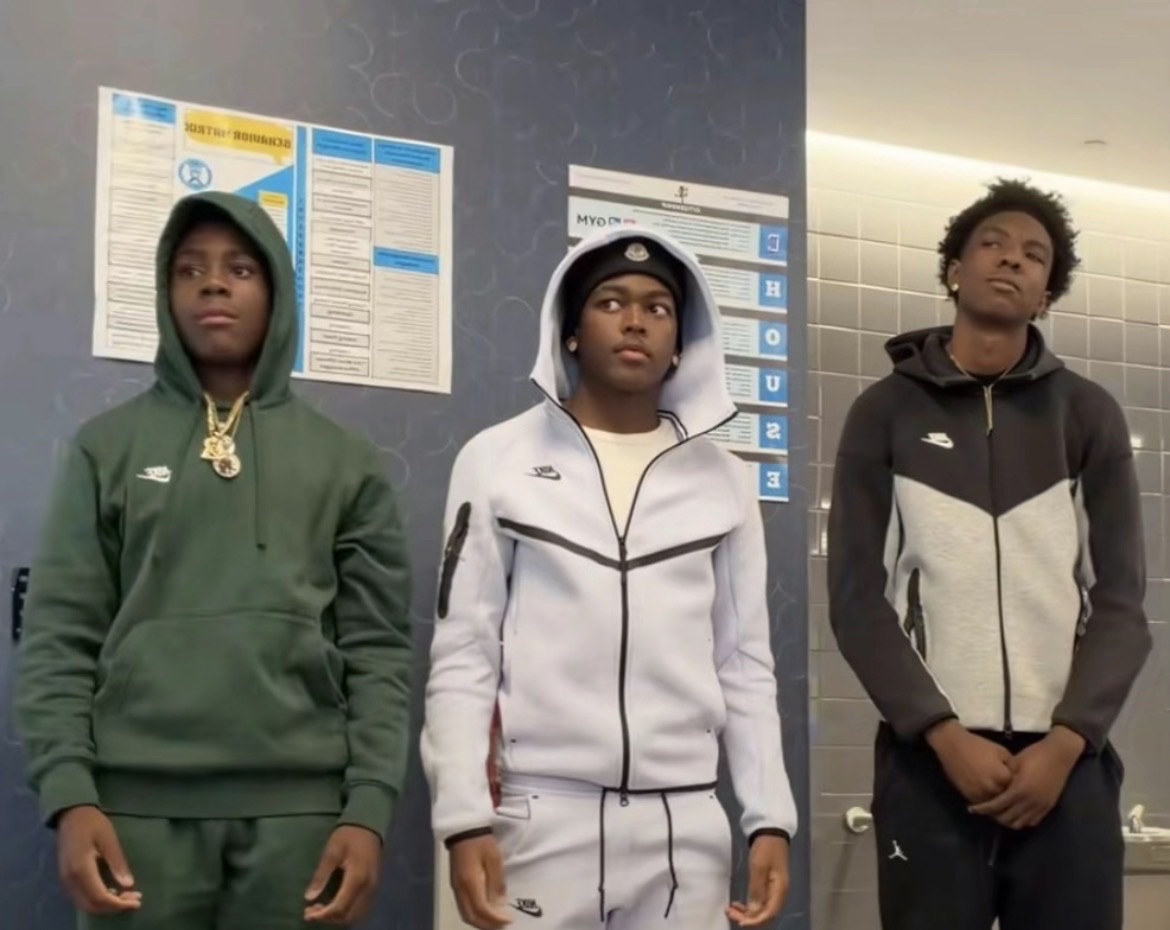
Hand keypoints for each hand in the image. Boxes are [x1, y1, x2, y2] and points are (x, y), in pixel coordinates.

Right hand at [57, 805, 141, 914]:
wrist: (70, 814)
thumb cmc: (93, 823)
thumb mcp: (109, 839)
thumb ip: (118, 863)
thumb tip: (128, 884)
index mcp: (81, 869)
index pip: (99, 897)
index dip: (118, 904)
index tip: (137, 901)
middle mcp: (70, 880)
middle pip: (92, 905)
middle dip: (115, 907)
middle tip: (135, 899)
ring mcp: (66, 880)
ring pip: (86, 904)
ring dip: (107, 905)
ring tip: (128, 896)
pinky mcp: (67, 879)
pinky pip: (82, 898)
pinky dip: (98, 900)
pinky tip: (113, 893)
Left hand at [304, 826, 381, 923]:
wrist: (369, 824)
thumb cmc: (348, 836)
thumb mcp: (331, 852)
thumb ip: (321, 875)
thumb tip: (309, 898)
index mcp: (357, 878)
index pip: (340, 907)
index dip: (323, 915)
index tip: (307, 913)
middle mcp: (368, 888)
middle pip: (349, 916)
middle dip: (329, 918)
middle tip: (311, 912)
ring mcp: (373, 888)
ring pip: (356, 915)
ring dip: (337, 917)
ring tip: (321, 909)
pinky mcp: (374, 887)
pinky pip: (361, 908)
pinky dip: (346, 912)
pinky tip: (334, 904)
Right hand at [450, 834, 510, 928]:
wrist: (464, 828)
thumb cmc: (482, 841)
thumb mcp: (494, 859)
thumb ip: (497, 883)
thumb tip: (500, 906)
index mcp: (470, 883)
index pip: (481, 911)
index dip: (495, 920)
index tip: (509, 921)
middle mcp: (459, 890)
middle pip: (470, 917)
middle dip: (487, 925)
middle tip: (503, 925)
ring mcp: (455, 887)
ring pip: (465, 914)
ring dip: (479, 922)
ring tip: (495, 921)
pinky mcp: (455, 884)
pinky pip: (463, 906)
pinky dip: (474, 914)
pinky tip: (485, 911)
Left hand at [728, 835, 789, 926]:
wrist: (771, 832)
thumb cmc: (766, 848)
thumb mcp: (759, 866)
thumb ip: (756, 890)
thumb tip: (752, 911)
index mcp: (780, 891)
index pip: (769, 914)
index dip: (755, 922)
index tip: (739, 922)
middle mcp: (779, 895)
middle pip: (766, 915)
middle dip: (748, 919)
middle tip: (730, 913)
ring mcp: (774, 891)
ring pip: (762, 911)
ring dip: (747, 914)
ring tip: (731, 909)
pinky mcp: (768, 887)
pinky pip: (760, 903)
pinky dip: (749, 906)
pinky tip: (738, 904)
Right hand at [926, 720, 1014, 804]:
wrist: (953, 745)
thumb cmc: (979, 746)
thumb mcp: (1001, 751)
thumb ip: (1013, 766)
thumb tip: (1019, 778)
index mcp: (1003, 777)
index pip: (1017, 789)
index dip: (1019, 788)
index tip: (1021, 788)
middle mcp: (992, 788)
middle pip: (1006, 799)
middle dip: (1009, 798)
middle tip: (1013, 798)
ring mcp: (979, 793)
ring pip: (994, 806)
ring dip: (998, 805)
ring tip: (1002, 803)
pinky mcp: (968, 795)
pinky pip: (981, 805)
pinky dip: (986, 804)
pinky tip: (989, 801)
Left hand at [970, 727, 1084, 828]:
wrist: (1059, 755)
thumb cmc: (1034, 755)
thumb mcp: (1014, 763)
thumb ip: (1003, 777)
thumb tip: (989, 785)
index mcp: (1019, 790)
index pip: (996, 806)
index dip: (983, 809)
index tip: (972, 809)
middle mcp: (1030, 802)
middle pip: (1007, 819)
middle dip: (993, 816)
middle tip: (985, 811)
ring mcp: (1041, 806)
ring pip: (1020, 824)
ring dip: (1007, 821)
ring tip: (999, 814)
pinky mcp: (1049, 807)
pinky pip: (1032, 821)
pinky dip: (1021, 821)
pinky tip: (1014, 814)